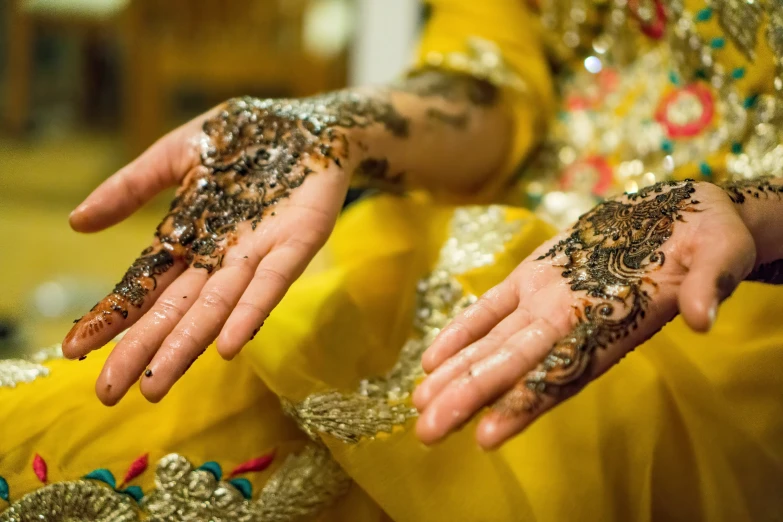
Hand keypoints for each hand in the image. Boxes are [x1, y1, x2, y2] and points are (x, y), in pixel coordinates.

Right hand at [64, 94, 396, 404]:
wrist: (309, 122)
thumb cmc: (243, 139)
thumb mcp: (177, 154)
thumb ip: (131, 187)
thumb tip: (75, 224)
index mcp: (188, 236)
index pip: (144, 285)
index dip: (113, 316)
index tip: (74, 349)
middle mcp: (219, 256)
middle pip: (176, 309)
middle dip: (143, 350)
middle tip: (109, 394)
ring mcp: (258, 254)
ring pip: (218, 307)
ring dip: (187, 345)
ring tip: (155, 385)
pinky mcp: (297, 243)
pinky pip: (272, 283)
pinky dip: (250, 313)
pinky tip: (228, 345)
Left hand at [413, 180, 759, 448]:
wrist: (684, 215)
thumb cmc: (710, 238)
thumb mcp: (722, 253)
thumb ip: (711, 283)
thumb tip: (704, 317)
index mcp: (614, 325)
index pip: (565, 374)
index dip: (527, 403)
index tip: (488, 434)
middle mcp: (573, 323)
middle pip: (515, 365)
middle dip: (470, 397)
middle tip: (427, 430)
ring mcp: (549, 299)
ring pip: (494, 342)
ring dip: (456, 372)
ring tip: (420, 403)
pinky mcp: (536, 274)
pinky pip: (492, 305)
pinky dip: (462, 329)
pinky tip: (432, 357)